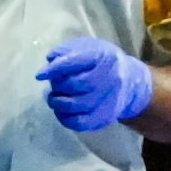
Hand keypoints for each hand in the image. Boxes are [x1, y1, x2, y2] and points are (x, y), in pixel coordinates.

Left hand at [37, 35, 153, 131]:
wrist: (129, 82)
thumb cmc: (103, 62)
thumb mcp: (89, 48)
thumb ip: (69, 50)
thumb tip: (51, 59)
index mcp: (105, 57)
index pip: (76, 62)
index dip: (55, 69)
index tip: (40, 75)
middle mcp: (110, 78)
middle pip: (75, 84)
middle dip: (58, 85)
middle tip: (53, 84)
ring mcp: (108, 100)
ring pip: (75, 105)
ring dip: (57, 102)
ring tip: (54, 97)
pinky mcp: (104, 117)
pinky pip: (79, 123)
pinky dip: (64, 118)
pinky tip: (61, 110)